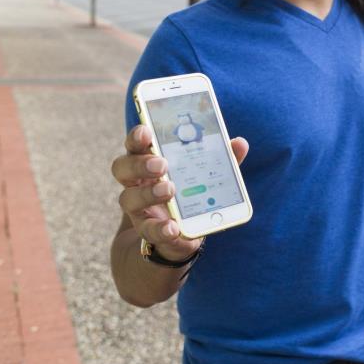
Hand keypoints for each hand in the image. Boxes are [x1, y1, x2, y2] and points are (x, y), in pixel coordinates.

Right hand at [111, 124, 248, 261]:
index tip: (147, 130)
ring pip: (128, 198)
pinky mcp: (148, 230)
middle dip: (140, 163)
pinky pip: (148, 230)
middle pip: (123, 167)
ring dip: (148, 193)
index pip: (136, 143)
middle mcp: (137, 182)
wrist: (179, 233)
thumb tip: (240, 143)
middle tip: (161, 164)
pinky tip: (174, 228)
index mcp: (148, 160)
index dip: (137, 136)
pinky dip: (161, 229)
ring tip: (169, 189)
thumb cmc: (190, 191)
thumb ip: (221, 159)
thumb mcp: (205, 173)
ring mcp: (139, 207)